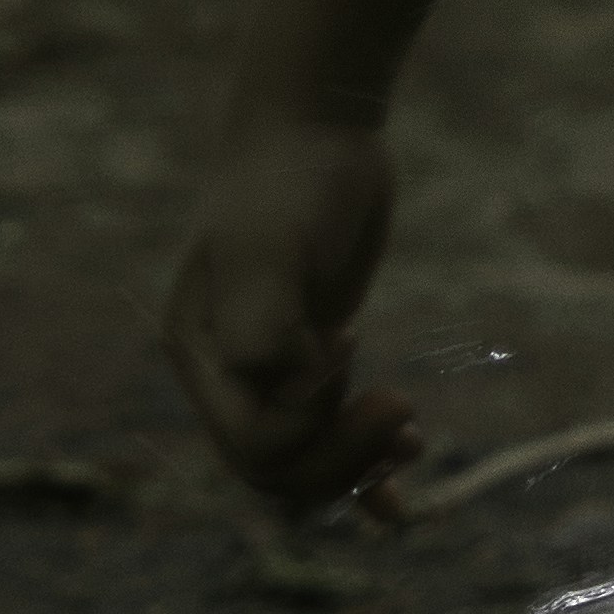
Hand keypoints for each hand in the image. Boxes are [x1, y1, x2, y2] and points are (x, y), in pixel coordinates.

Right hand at [164, 111, 417, 513]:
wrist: (318, 126)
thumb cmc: (288, 181)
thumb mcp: (270, 243)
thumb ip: (263, 319)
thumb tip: (285, 388)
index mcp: (202, 355)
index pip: (251, 443)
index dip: (309, 422)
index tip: (347, 343)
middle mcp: (229, 373)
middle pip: (275, 469)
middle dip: (340, 458)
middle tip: (403, 408)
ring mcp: (273, 370)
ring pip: (304, 466)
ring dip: (356, 468)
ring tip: (410, 441)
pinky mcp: (318, 361)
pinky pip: (332, 440)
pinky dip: (365, 473)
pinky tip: (404, 486)